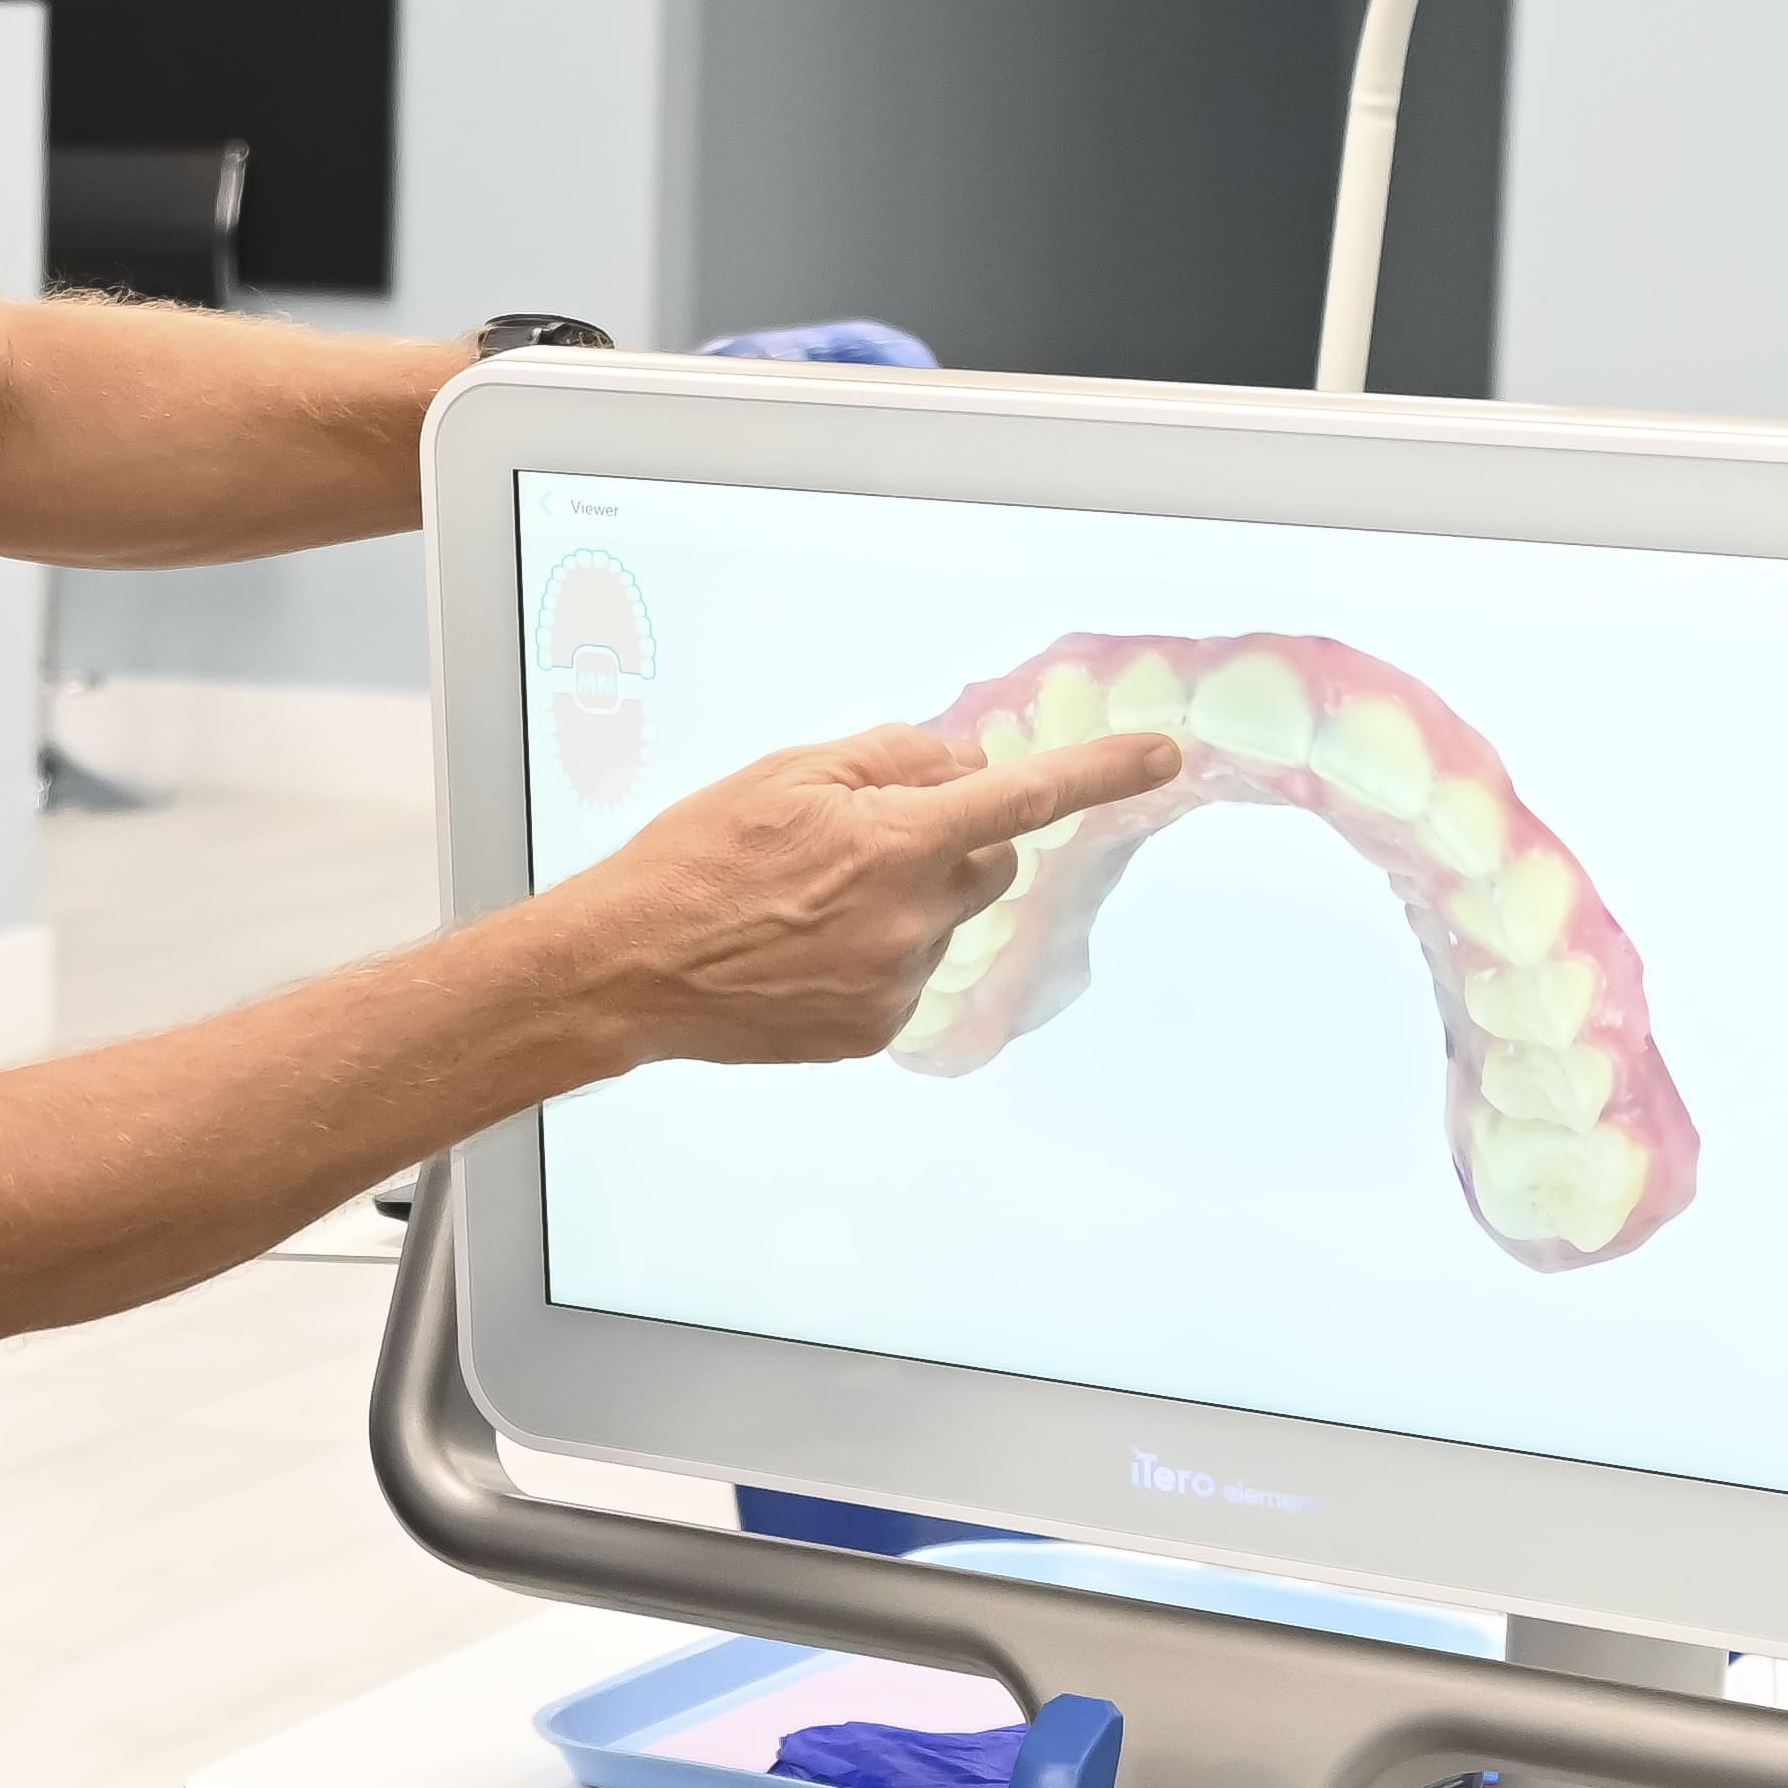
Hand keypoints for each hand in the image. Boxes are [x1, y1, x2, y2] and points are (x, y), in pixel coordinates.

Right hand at [569, 720, 1179, 1063]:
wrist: (626, 968)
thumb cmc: (694, 862)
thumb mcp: (787, 773)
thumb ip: (890, 759)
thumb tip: (960, 763)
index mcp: (894, 843)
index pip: (1022, 796)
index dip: (1100, 772)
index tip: (1161, 757)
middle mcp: (909, 919)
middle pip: (987, 861)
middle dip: (950, 841)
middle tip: (866, 839)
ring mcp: (893, 983)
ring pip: (943, 921)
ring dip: (904, 902)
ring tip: (808, 905)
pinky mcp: (870, 1030)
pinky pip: (905, 976)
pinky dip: (872, 955)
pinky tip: (802, 950)